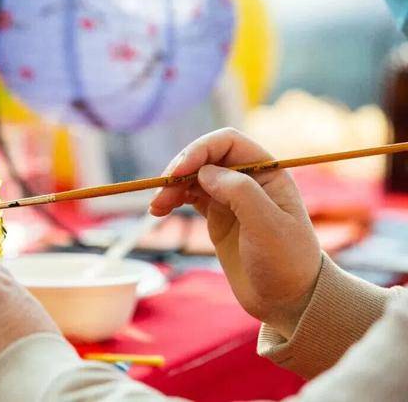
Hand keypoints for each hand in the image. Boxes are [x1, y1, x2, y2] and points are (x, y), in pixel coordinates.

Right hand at [150, 128, 320, 337]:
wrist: (287, 301)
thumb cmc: (286, 262)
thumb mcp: (268, 226)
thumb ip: (240, 192)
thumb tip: (205, 172)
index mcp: (267, 172)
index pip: (227, 142)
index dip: (199, 150)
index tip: (178, 172)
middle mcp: (247, 179)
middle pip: (205, 157)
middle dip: (180, 169)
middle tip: (160, 195)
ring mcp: (230, 198)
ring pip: (193, 177)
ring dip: (171, 186)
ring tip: (156, 208)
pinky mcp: (217, 216)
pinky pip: (189, 197)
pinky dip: (172, 199)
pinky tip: (160, 211)